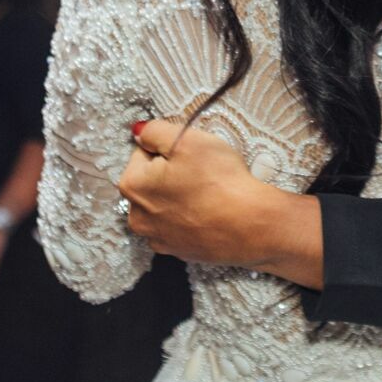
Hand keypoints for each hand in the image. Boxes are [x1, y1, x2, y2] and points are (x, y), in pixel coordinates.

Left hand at [116, 120, 305, 270]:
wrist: (249, 226)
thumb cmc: (218, 180)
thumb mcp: (186, 139)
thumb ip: (155, 130)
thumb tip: (140, 131)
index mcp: (132, 185)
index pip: (143, 152)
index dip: (169, 149)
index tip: (189, 156)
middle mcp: (137, 216)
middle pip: (151, 181)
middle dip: (171, 173)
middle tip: (200, 172)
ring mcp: (157, 237)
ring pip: (164, 204)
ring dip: (179, 196)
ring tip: (206, 193)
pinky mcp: (177, 251)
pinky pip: (178, 226)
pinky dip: (189, 218)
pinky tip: (207, 212)